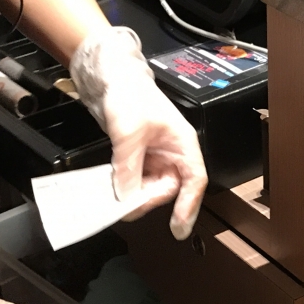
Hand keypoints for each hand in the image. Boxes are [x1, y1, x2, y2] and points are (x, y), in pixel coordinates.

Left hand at [69, 28, 207, 239]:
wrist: (109, 75)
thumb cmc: (130, 93)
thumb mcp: (129, 132)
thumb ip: (128, 166)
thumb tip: (126, 196)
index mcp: (182, 143)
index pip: (194, 180)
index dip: (189, 206)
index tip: (178, 228)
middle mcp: (172, 152)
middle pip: (168, 188)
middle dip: (149, 199)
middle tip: (128, 206)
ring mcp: (154, 156)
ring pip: (149, 187)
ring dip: (134, 195)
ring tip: (117, 199)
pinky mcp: (137, 156)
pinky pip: (134, 179)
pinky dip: (124, 187)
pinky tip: (112, 190)